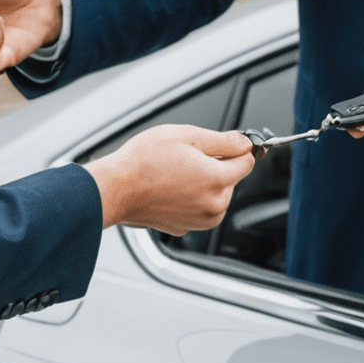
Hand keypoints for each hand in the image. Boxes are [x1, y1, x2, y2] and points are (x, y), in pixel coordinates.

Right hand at [86, 125, 255, 234]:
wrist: (116, 188)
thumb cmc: (144, 161)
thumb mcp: (186, 136)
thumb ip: (222, 141)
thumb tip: (244, 143)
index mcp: (217, 181)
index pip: (247, 162)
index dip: (238, 149)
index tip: (230, 144)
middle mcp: (213, 206)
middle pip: (231, 179)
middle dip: (216, 166)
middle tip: (188, 156)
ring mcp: (200, 220)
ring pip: (216, 195)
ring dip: (203, 182)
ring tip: (176, 172)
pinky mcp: (185, 227)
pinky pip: (198, 207)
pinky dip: (190, 197)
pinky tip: (170, 186)